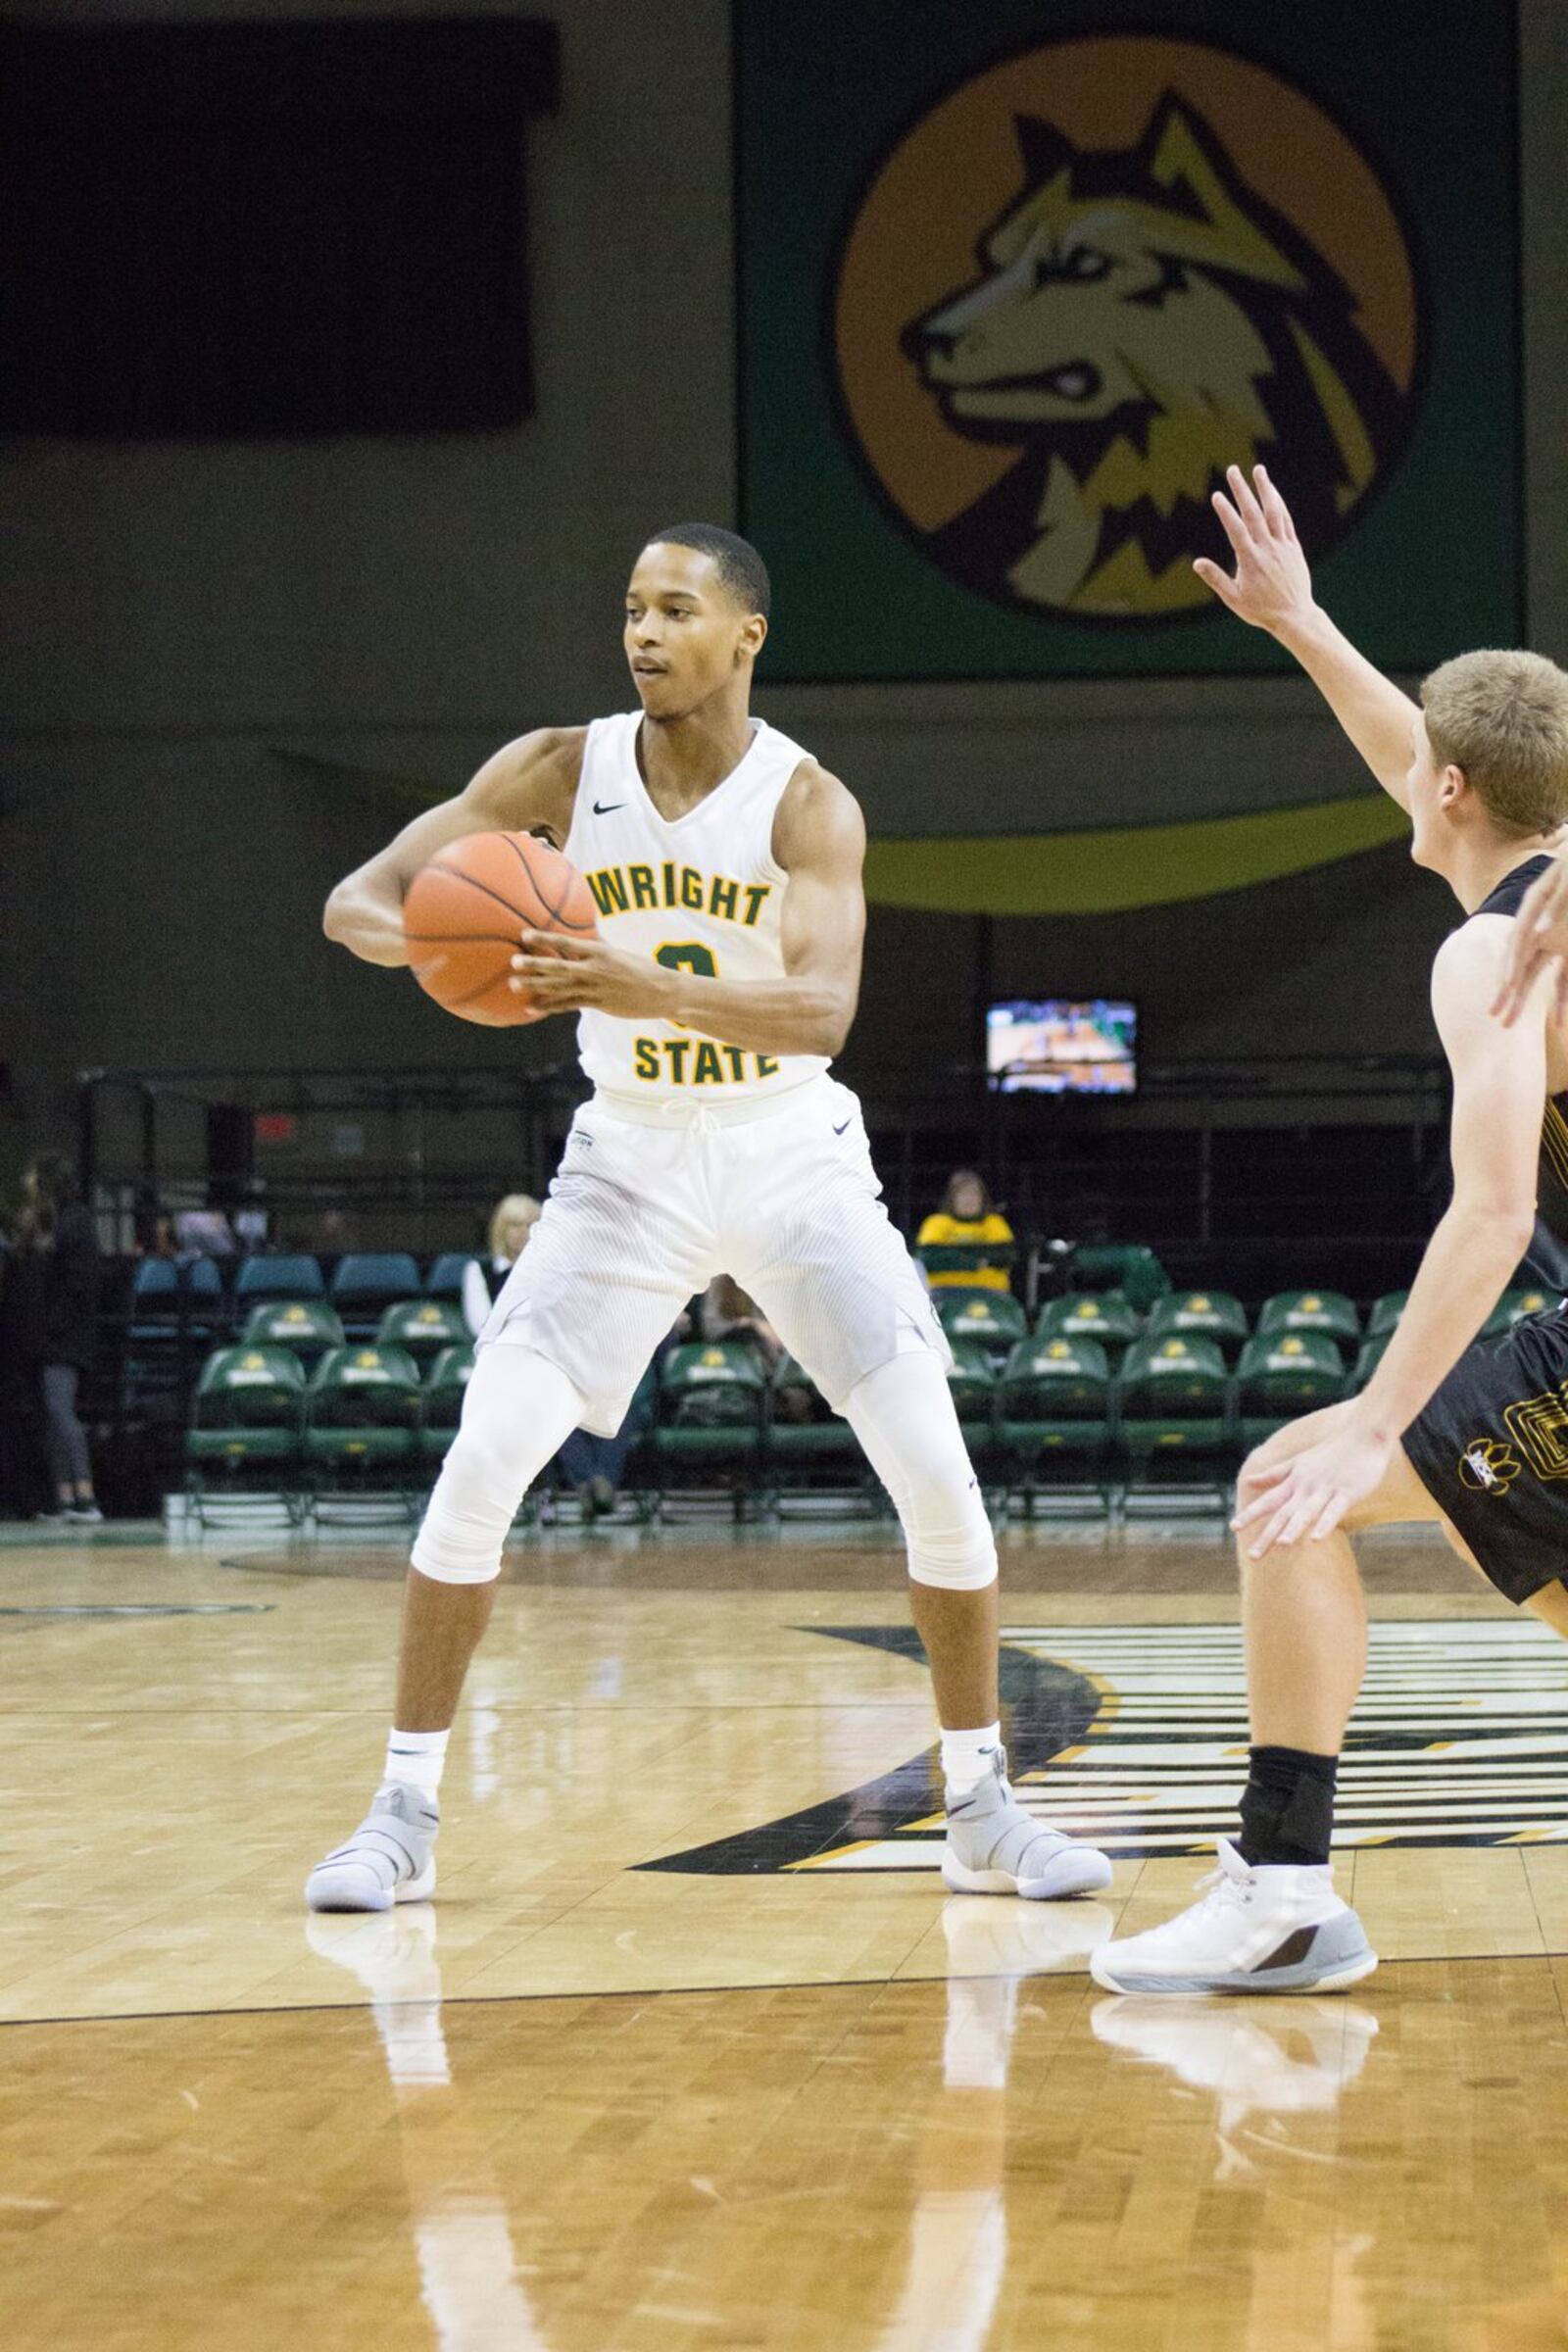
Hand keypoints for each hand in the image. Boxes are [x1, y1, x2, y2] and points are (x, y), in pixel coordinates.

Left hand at [509, 931, 676, 1019]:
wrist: (661, 991)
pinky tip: (531, 1006)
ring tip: (513, 985)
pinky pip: (567, 1005)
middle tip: (513, 961)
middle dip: (534, 964)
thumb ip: (597, 946)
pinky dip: (548, 1006)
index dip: (544, 938)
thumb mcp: (618, 952)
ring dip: (535, 986)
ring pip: (558, 987)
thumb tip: (578, 936)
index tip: (524, 934)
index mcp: (599, 951)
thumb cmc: (640, 968)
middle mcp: (594, 969)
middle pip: (558, 966)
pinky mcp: (596, 1004)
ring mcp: (594, 988)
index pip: (566, 942)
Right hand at [1193, 464, 1315, 634]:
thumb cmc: (1261, 610)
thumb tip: (1197, 563)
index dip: (1226, 511)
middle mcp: (1267, 548)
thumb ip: (1216, 579)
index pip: (1236, 530)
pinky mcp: (1293, 547)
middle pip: (1253, 513)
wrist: (1294, 615)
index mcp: (1250, 561)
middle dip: (1242, 490)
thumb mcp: (1234, 599)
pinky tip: (1272, 492)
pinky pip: (1286, 520)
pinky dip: (1278, 504)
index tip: (1216, 495)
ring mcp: (1282, 545)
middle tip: (1232, 470)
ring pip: (1273, 511)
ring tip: (1258, 470)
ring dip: (1265, 488)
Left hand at [1231, 1420, 1394, 1560]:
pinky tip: (1316, 1539)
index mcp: (1294, 1481)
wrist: (1362, 1436)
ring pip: (1306, 1512)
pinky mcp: (1347, 1493)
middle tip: (1253, 1556)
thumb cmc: (1329, 1452)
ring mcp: (1326, 1489)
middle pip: (1283, 1514)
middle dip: (1268, 1535)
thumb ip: (1273, 1474)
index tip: (1233, 1527)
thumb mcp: (1298, 1462)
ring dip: (1294, 1529)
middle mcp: (1305, 1487)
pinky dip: (1325, 1524)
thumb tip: (1248, 1482)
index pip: (1268, 1501)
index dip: (1251, 1513)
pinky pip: (1334, 1511)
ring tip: (1282, 1545)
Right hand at [1491, 857, 1567, 1027]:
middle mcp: (1540, 924)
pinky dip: (1561, 998)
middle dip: (1507, 990)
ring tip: (1509, 1025)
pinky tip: (1558, 1022)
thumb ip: (1557, 904)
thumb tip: (1539, 933)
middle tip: (1495, 1016)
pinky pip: (1564, 978)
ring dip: (1525, 1000)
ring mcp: (1556, 938)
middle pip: (1519, 960)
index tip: (1508, 985)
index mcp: (1535, 903)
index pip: (1518, 938)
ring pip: (1536, 974)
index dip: (1512, 962)